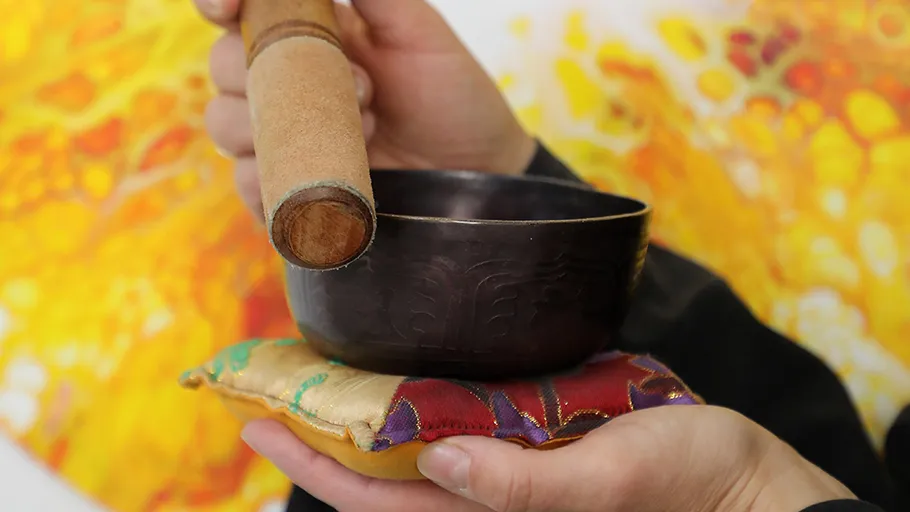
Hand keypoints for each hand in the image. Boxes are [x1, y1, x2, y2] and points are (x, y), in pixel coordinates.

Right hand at [195, 0, 536, 217]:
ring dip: (281, 127)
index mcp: (310, 34)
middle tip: (360, 87)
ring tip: (365, 131)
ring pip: (225, 123)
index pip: (241, 11)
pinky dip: (271, 178)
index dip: (220, 3)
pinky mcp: (292, 187)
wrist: (480, 168)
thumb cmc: (453, 94)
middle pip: (223, 66)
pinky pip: (249, 183)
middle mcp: (289, 82)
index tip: (226, 6)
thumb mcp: (418, 31)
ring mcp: (287, 137)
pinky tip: (320, 174)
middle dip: (265, 71)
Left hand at [241, 405, 855, 511]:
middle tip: (271, 385)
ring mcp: (512, 467)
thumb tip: (435, 459)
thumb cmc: (692, 487)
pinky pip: (463, 421)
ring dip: (364, 411)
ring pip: (416, 446)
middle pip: (382, 474)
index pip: (377, 502)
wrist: (752, 485)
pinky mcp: (540, 438)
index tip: (257, 423)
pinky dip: (422, 397)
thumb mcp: (612, 483)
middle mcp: (491, 496)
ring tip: (319, 369)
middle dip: (322, 433)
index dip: (312, 466)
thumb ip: (524, 485)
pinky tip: (403, 369)